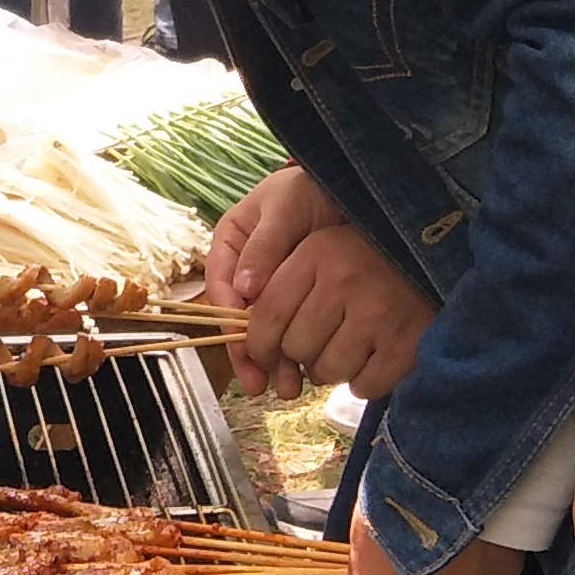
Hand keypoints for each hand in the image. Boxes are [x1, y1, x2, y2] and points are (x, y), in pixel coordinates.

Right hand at [210, 167, 338, 392]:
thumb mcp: (284, 210)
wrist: (351, 186)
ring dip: (275, 361)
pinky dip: (297, 352)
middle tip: (263, 384)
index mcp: (230, 244)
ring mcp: (273, 287)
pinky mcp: (301, 299)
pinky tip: (306, 374)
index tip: (246, 348)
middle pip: (242, 319)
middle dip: (252, 353)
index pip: (222, 289)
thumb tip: (245, 288)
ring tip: (289, 389)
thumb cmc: (308, 189)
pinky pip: (293, 328)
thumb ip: (266, 246)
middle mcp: (246, 271)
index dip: (231, 322)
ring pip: (267, 330)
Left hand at [240, 217, 436, 403]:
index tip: (261, 353)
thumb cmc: (366, 258)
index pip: (268, 312)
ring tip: (346, 347)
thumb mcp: (321, 251)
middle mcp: (345, 279)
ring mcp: (379, 313)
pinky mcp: (407, 344)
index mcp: (318, 252)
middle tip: (317, 341)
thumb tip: (246, 343)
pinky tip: (372, 358)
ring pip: (326, 371)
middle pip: (294, 347)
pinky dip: (363, 382)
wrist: (437, 257)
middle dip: (299, 353)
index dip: (256, 343)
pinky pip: (363, 386)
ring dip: (330, 369)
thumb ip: (279, 286)